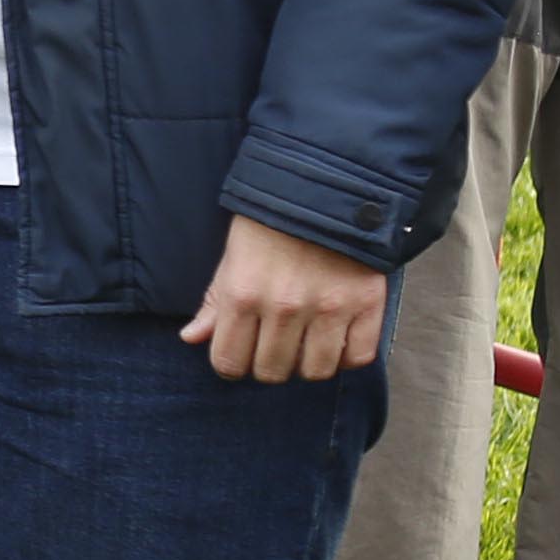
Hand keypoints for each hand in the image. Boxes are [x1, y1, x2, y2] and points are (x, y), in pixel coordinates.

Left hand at [182, 212, 387, 380]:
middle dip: (269, 363)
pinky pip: (358, 358)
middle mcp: (285, 307)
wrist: (326, 187)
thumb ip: (214, 302)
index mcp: (243, 294)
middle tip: (274, 342)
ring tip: (306, 341)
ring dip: (308, 363)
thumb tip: (192, 338)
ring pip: (315, 372)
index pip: (229, 363)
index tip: (241, 351)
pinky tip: (336, 339)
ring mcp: (329, 308)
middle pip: (272, 372)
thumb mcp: (232, 256)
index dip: (232, 362)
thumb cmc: (270, 222)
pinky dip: (346, 356)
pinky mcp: (367, 305)